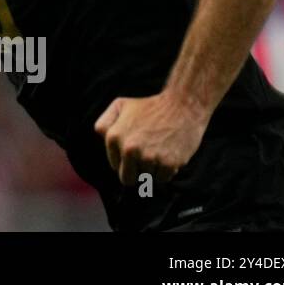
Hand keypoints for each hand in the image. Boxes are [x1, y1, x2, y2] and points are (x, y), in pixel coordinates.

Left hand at [94, 92, 208, 186]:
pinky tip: (169, 154)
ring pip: (147, 178)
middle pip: (128, 179)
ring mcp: (149, 157)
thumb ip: (105, 123)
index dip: (126, 162)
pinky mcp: (168, 164)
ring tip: (160, 150)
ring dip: (153, 169)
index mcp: (114, 137)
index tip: (136, 151)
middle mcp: (129, 149)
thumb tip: (101, 139)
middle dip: (136, 172)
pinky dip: (166, 171)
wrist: (182, 105)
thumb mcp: (120, 105)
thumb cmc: (150, 106)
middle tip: (147, 159)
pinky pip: (163, 179)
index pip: (115, 166)